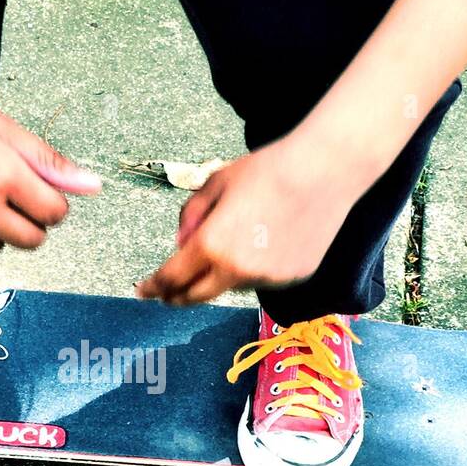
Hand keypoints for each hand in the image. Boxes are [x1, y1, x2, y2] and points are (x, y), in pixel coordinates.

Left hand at [135, 136, 359, 305]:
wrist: (324, 172)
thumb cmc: (267, 170)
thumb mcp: (216, 183)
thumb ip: (190, 216)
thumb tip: (181, 245)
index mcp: (211, 245)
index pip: (171, 278)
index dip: (153, 287)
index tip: (142, 291)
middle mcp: (236, 270)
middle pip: (196, 296)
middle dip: (176, 296)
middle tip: (167, 293)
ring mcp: (266, 279)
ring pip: (232, 285)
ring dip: (223, 273)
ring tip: (242, 235)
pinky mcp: (290, 279)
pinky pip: (262, 279)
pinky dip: (255, 268)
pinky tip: (271, 237)